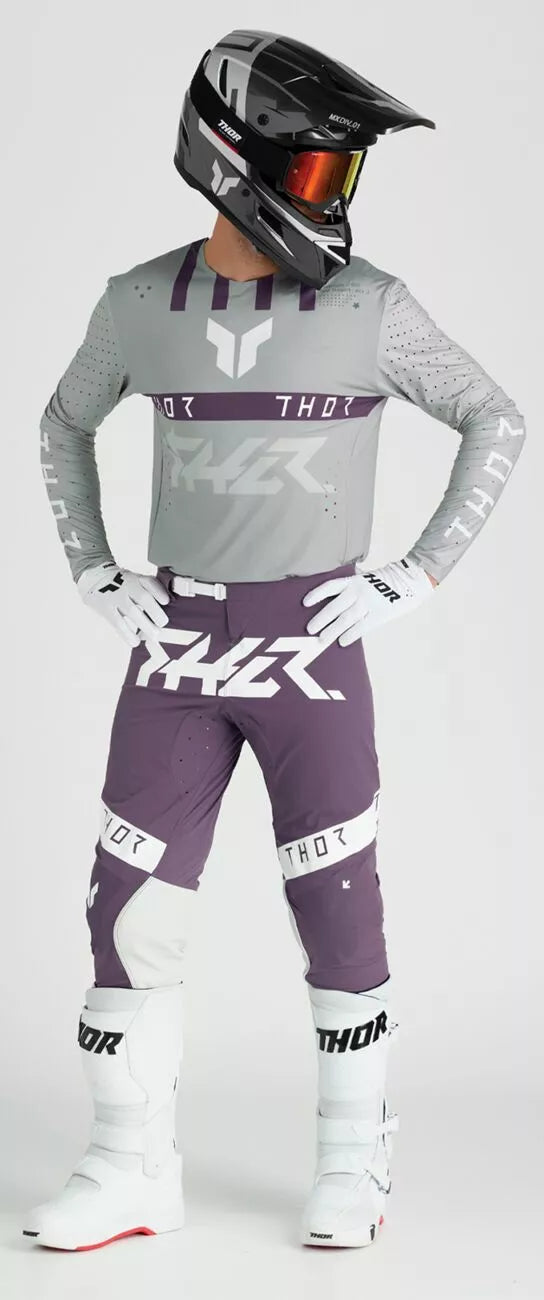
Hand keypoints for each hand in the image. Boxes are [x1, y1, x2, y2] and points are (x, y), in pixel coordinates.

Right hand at [77, 562, 170, 646]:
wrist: (93, 575)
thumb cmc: (120, 582)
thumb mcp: (134, 578)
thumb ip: (149, 588)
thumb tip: (168, 604)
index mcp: (136, 578)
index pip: (150, 582)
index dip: (159, 592)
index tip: (166, 602)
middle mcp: (127, 586)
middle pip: (143, 598)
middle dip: (155, 612)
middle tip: (162, 624)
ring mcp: (115, 597)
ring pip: (132, 612)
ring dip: (145, 625)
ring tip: (154, 635)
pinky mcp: (106, 608)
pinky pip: (118, 623)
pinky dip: (127, 634)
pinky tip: (135, 642)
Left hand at [303, 557, 435, 645]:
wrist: (410, 581)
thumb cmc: (386, 580)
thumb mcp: (365, 577)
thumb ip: (350, 585)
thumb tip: (333, 595)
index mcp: (353, 581)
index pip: (330, 587)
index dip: (317, 595)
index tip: (305, 603)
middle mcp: (358, 592)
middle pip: (334, 607)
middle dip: (321, 619)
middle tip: (309, 629)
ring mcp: (368, 604)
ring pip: (345, 619)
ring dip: (331, 630)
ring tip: (321, 639)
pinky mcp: (378, 615)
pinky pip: (361, 627)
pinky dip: (350, 635)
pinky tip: (342, 642)